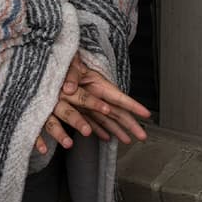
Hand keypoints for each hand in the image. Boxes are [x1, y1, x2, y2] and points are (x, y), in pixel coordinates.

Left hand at [34, 53, 150, 154]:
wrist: (56, 61)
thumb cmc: (65, 61)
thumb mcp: (68, 65)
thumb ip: (70, 75)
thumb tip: (68, 88)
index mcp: (98, 83)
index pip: (119, 97)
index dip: (133, 106)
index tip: (145, 113)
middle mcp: (97, 95)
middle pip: (118, 111)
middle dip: (131, 124)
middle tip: (142, 136)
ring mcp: (90, 103)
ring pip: (107, 119)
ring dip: (118, 131)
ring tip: (127, 141)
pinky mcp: (80, 108)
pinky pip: (93, 121)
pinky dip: (100, 130)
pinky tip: (107, 137)